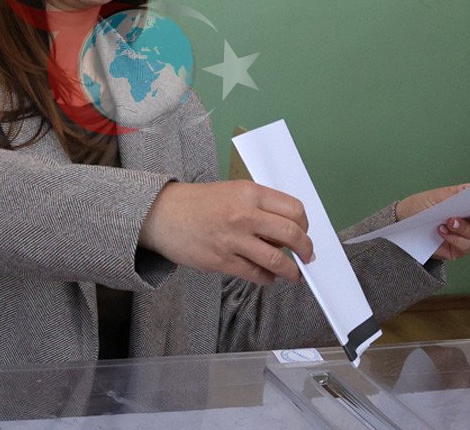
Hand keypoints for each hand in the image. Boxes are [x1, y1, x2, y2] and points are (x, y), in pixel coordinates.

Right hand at [139, 180, 314, 284]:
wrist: (162, 214)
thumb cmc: (197, 203)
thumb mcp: (232, 191)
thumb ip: (258, 206)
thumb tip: (286, 228)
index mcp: (249, 193)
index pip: (293, 209)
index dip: (305, 224)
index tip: (305, 232)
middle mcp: (244, 214)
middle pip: (291, 234)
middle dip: (305, 249)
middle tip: (307, 255)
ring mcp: (233, 239)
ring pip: (276, 259)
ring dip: (291, 270)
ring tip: (294, 274)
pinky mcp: (221, 260)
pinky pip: (255, 274)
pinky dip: (267, 278)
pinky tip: (269, 277)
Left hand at [395, 184, 469, 260]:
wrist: (402, 224)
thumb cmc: (419, 207)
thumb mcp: (435, 196)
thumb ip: (456, 193)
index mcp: (465, 201)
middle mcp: (468, 218)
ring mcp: (463, 234)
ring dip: (463, 227)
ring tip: (447, 222)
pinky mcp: (457, 248)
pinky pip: (464, 246)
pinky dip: (455, 239)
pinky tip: (442, 232)